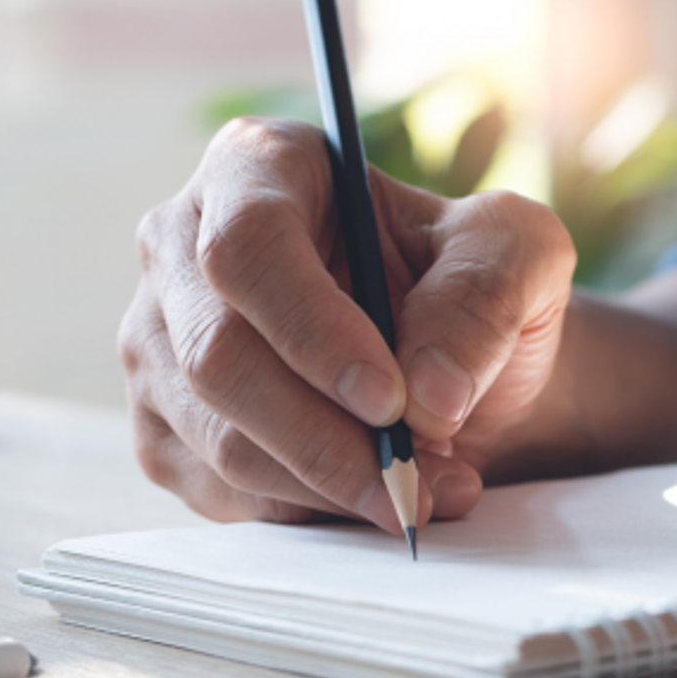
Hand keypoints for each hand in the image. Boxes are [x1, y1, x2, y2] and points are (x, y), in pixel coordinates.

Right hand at [121, 118, 575, 532]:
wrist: (452, 368)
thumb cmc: (473, 287)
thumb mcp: (517, 254)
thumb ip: (483, 297)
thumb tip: (429, 392)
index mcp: (256, 167)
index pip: (247, 245)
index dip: (312, 330)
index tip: (391, 400)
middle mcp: (181, 246)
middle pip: (217, 355)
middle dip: (324, 436)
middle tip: (414, 477)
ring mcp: (159, 342)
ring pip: (218, 437)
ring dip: (330, 484)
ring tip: (424, 490)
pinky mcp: (164, 428)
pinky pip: (220, 490)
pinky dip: (309, 511)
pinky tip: (374, 499)